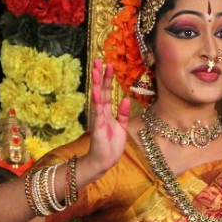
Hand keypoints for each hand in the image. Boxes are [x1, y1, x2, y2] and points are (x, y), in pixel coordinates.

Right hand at [87, 59, 130, 174]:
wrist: (104, 161)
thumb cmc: (111, 145)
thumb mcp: (121, 126)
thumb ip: (122, 113)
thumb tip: (125, 98)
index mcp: (106, 112)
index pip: (106, 91)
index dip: (107, 78)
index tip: (108, 64)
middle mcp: (100, 112)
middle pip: (100, 90)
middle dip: (99, 76)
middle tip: (98, 60)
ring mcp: (98, 119)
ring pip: (97, 98)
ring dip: (97, 84)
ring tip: (96, 71)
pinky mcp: (98, 127)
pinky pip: (98, 113)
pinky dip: (97, 102)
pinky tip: (96, 92)